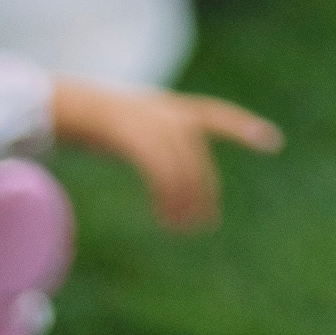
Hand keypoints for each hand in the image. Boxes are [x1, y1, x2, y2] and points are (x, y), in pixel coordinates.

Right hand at [49, 78, 282, 228]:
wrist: (62, 106)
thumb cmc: (95, 121)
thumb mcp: (133, 127)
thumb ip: (155, 145)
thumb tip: (171, 179)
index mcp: (171, 108)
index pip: (216, 115)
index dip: (243, 128)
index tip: (273, 141)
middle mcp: (166, 112)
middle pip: (197, 154)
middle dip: (205, 188)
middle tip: (207, 223)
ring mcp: (149, 121)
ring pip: (182, 163)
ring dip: (187, 198)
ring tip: (187, 228)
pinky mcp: (131, 135)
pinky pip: (159, 168)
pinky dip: (167, 194)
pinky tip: (166, 217)